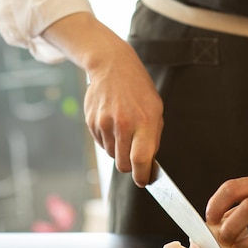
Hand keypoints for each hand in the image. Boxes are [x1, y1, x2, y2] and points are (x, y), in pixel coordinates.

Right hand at [43, 12, 163, 185]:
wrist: (113, 66)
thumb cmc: (139, 90)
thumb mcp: (155, 110)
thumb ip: (153, 137)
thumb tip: (147, 164)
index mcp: (144, 121)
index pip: (141, 159)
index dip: (142, 176)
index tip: (143, 181)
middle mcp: (123, 124)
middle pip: (123, 164)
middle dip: (130, 166)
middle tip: (135, 155)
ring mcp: (105, 123)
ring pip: (111, 154)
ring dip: (118, 149)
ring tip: (124, 128)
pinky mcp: (91, 122)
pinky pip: (101, 143)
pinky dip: (108, 139)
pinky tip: (113, 121)